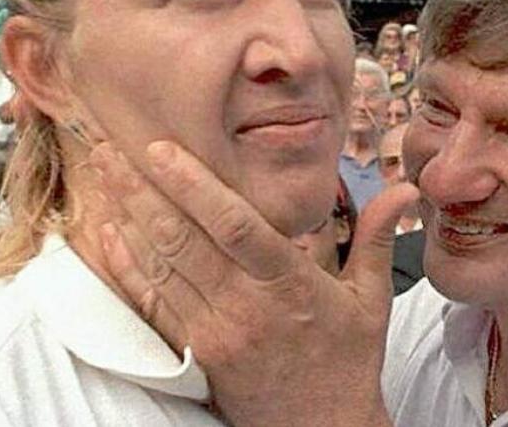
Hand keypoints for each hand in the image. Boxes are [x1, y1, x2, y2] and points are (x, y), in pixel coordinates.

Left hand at [93, 141, 415, 426]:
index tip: (162, 150)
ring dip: (128, 216)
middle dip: (142, 188)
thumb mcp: (371, 299)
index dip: (195, 186)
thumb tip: (405, 188)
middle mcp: (246, 306)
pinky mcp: (196, 353)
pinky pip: (154, 302)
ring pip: (162, 265)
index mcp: (290, 285)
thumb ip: (376, 237)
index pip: (235, 226)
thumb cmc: (348, 362)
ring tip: (102, 174)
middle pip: (184, 239)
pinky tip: (108, 232)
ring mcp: (216, 332)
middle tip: (109, 146)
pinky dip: (128, 264)